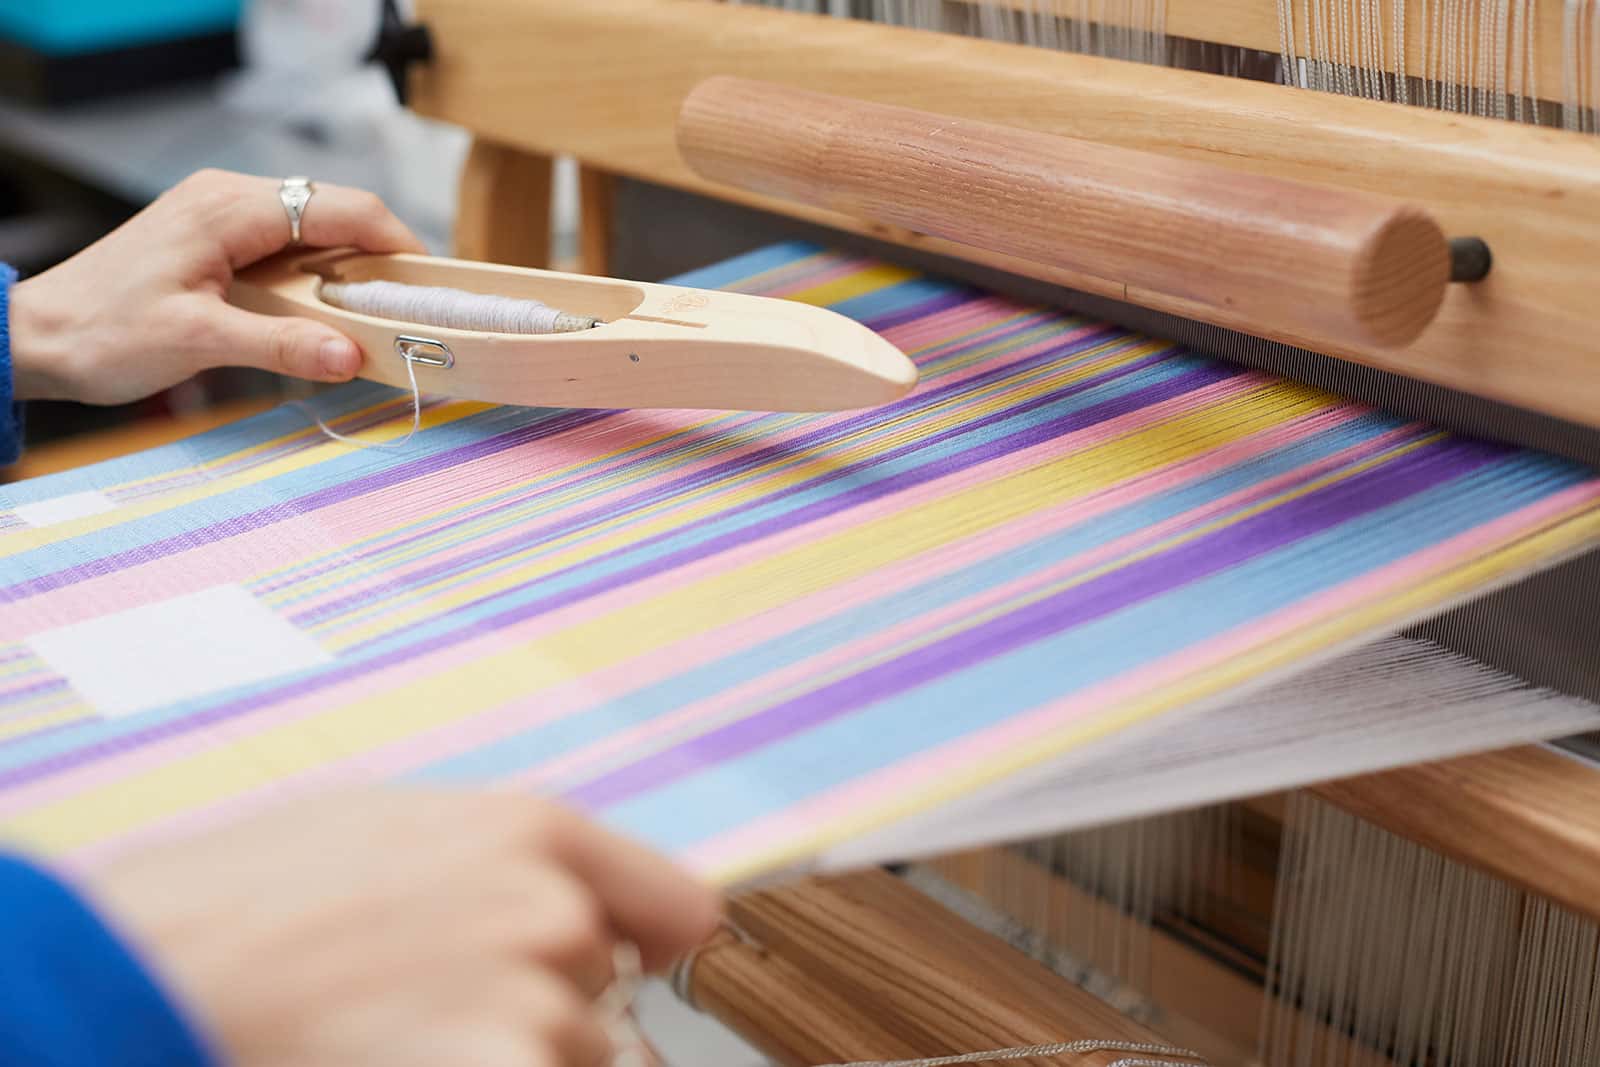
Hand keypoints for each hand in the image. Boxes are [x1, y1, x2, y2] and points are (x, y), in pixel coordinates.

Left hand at [8, 169, 424, 405]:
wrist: (38, 336)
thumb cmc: (102, 332)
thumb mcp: (199, 342)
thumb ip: (282, 345)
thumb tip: (353, 356)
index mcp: (232, 208)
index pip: (344, 208)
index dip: (398, 244)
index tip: (431, 287)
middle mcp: (231, 199)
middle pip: (337, 215)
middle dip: (380, 262)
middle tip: (409, 314)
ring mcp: (222, 216)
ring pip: (316, 233)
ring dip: (348, 275)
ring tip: (371, 322)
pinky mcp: (216, 240)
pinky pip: (288, 249)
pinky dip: (316, 281)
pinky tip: (322, 318)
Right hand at [82, 789, 721, 1066]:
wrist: (151, 977)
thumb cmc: (242, 902)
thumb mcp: (386, 828)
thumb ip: (501, 859)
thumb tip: (576, 900)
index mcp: (533, 831)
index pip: (677, 906)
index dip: (653, 943)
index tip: (643, 966)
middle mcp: (555, 910)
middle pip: (602, 995)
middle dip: (539, 1006)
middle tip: (427, 1005)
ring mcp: (534, 1003)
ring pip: (570, 1059)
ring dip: (507, 1055)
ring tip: (396, 1037)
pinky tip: (403, 1061)